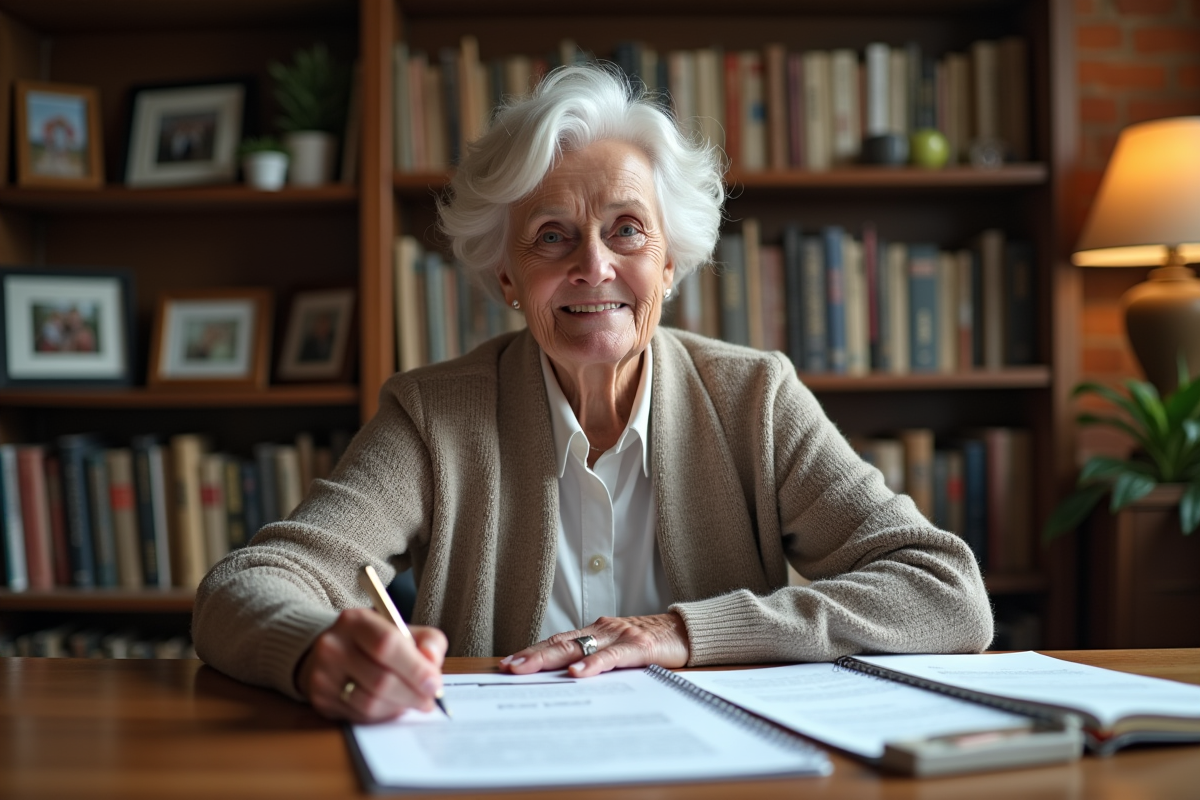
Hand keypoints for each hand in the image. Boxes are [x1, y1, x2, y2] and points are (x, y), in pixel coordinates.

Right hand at [295, 607, 447, 721]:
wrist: (333, 652)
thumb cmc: (375, 642)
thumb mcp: (403, 630)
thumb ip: (428, 641)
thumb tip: (433, 661)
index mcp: (355, 621)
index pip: (386, 645)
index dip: (415, 668)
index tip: (435, 684)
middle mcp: (333, 646)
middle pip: (379, 679)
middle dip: (412, 694)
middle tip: (429, 700)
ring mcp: (323, 675)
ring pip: (370, 703)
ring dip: (399, 706)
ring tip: (412, 701)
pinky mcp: (321, 700)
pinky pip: (360, 716)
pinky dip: (383, 714)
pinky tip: (392, 705)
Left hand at [499, 613, 689, 676]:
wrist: (688, 632)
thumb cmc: (652, 645)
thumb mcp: (619, 653)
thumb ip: (596, 662)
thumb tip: (564, 683)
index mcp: (596, 632)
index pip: (557, 642)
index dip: (532, 652)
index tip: (506, 664)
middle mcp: (603, 630)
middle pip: (560, 643)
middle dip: (532, 656)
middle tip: (507, 668)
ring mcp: (620, 635)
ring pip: (579, 646)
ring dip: (550, 659)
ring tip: (527, 669)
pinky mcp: (639, 645)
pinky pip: (612, 656)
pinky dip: (593, 665)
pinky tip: (576, 673)